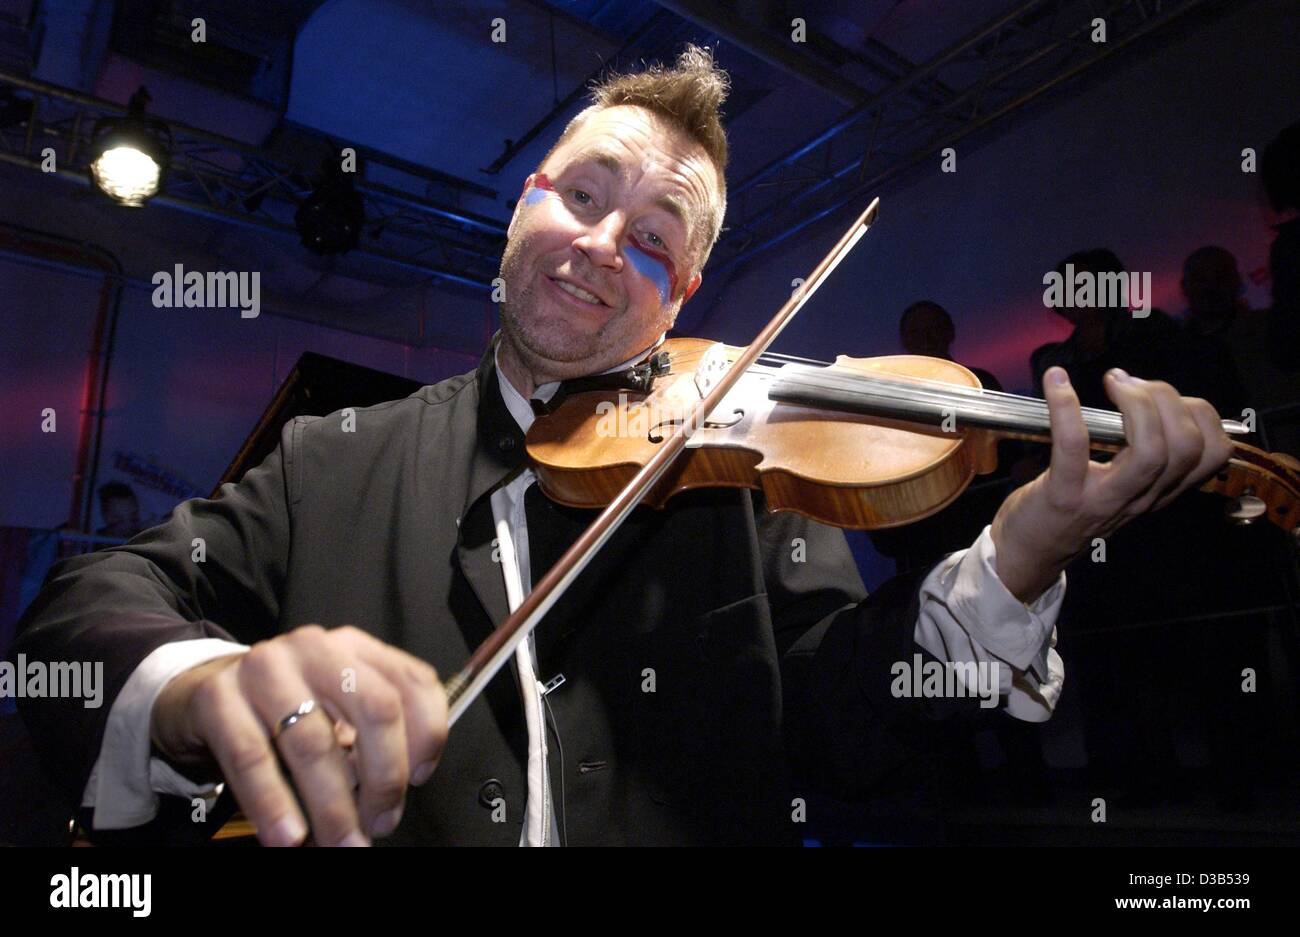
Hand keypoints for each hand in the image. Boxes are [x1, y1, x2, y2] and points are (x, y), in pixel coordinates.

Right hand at [151, 625, 448, 846]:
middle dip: (385, 777)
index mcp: (355, 648)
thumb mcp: (338, 704)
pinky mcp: (218, 698)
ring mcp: (265, 668)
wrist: (202, 690)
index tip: (421, 778)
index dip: (427, 734)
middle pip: (375, 708)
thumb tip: (399, 785)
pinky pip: (252, 759)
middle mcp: (316, 648)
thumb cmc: (285, 705)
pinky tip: (289, 836)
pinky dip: (274, 805)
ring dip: (332, 807)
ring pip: (314, 742)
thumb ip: (373, 732)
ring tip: (341, 842)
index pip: (413, 681)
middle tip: (381, 823)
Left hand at [990, 366, 1232, 602]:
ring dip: (1137, 404)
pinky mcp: (1063, 495)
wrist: (1029, 553)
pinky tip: (1057, 382)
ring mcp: (1104, 499)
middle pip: (1187, 446)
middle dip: (1167, 399)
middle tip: (1129, 384)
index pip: (1214, 453)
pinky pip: (1074, 445)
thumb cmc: (1070, 510)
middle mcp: (1141, 497)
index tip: (1163, 395)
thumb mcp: (1121, 488)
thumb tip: (1147, 397)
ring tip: (1113, 384)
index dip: (1201, 413)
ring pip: (1152, 451)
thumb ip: (1141, 455)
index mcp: (1160, 491)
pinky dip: (1066, 408)